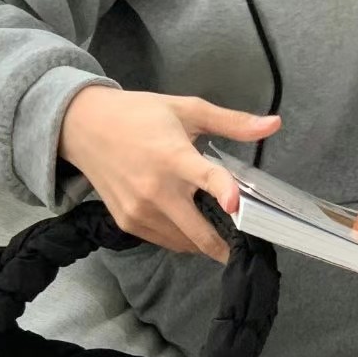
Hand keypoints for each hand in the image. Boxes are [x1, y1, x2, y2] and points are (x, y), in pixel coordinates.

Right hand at [59, 86, 280, 263]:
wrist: (83, 127)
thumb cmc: (139, 115)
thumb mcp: (187, 110)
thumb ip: (232, 122)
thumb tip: (274, 124)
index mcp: (173, 157)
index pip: (205, 178)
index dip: (225, 192)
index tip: (238, 205)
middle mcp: (156, 190)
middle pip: (201, 235)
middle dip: (227, 246)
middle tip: (247, 246)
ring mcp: (139, 212)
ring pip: (186, 244)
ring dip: (204, 240)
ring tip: (216, 226)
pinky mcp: (128, 223)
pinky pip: (166, 241)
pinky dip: (182, 237)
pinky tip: (187, 220)